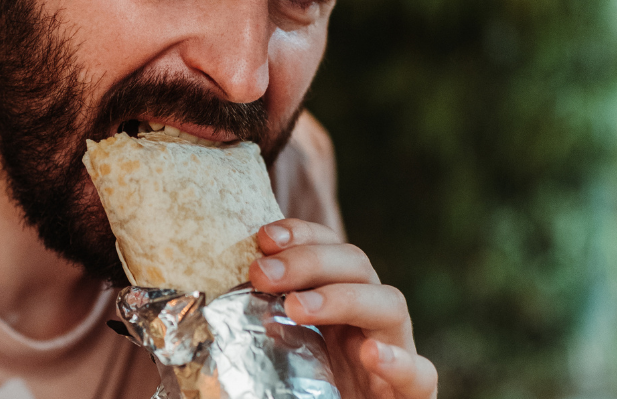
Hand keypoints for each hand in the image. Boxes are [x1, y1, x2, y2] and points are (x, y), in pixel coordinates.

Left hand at [248, 219, 436, 398]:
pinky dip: (399, 361)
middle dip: (309, 260)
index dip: (299, 233)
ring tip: (297, 307)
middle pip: (356, 263)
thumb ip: (249, 326)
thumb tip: (195, 309)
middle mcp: (369, 316)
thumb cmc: (297, 390)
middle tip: (263, 273)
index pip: (327, 245)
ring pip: (389, 303)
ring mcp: (395, 349)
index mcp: (337, 298)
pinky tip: (371, 355)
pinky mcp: (413, 393)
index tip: (261, 237)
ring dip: (342, 297)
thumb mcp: (271, 352)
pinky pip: (421, 373)